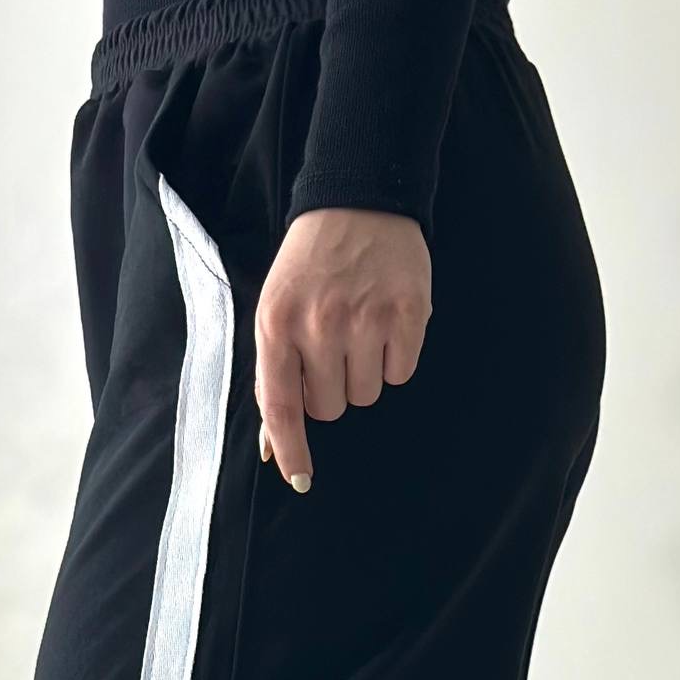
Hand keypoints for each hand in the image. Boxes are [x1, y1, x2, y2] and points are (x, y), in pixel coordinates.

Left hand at [254, 208, 431, 493]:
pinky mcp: (407, 314)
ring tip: (359, 329)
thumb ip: (272, 376)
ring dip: (364, 374)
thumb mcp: (276, 309)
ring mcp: (366, 319)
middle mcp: (320, 324)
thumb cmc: (311, 264)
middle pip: (330, 408)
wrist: (358, 199)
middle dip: (331, 390)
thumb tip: (274, 446)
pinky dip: (395, 358)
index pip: (281, 407)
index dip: (292, 450)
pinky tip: (385, 323)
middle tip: (334, 347)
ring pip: (367, 395)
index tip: (301, 480)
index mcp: (278, 324)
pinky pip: (401, 373)